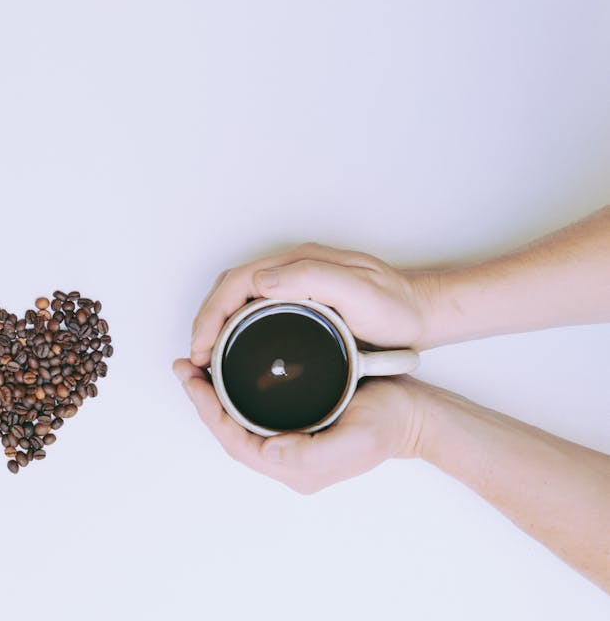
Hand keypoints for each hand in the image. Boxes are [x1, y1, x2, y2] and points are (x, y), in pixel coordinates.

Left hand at [172, 359, 423, 493]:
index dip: (209, 413)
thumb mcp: (356, 440)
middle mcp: (286, 458)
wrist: (415, 414)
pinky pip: (252, 412)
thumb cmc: (389, 425)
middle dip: (202, 401)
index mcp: (294, 467)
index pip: (234, 441)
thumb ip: (311, 453)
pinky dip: (232, 392)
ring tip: (194, 368)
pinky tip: (223, 372)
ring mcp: (289, 441)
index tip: (193, 382)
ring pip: (237, 421)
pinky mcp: (295, 423)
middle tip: (184, 368)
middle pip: (229, 431)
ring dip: (212, 396)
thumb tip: (269, 450)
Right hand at [189, 243, 435, 365]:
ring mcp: (295, 285)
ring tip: (206, 356)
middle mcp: (292, 270)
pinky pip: (254, 311)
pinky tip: (232, 350)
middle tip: (195, 357)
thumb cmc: (397, 307)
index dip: (211, 314)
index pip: (236, 282)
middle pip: (230, 289)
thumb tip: (259, 280)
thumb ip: (312, 279)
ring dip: (216, 325)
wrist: (424, 314)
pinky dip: (233, 329)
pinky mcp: (300, 302)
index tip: (201, 346)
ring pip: (238, 300)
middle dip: (205, 321)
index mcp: (298, 263)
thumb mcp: (359, 292)